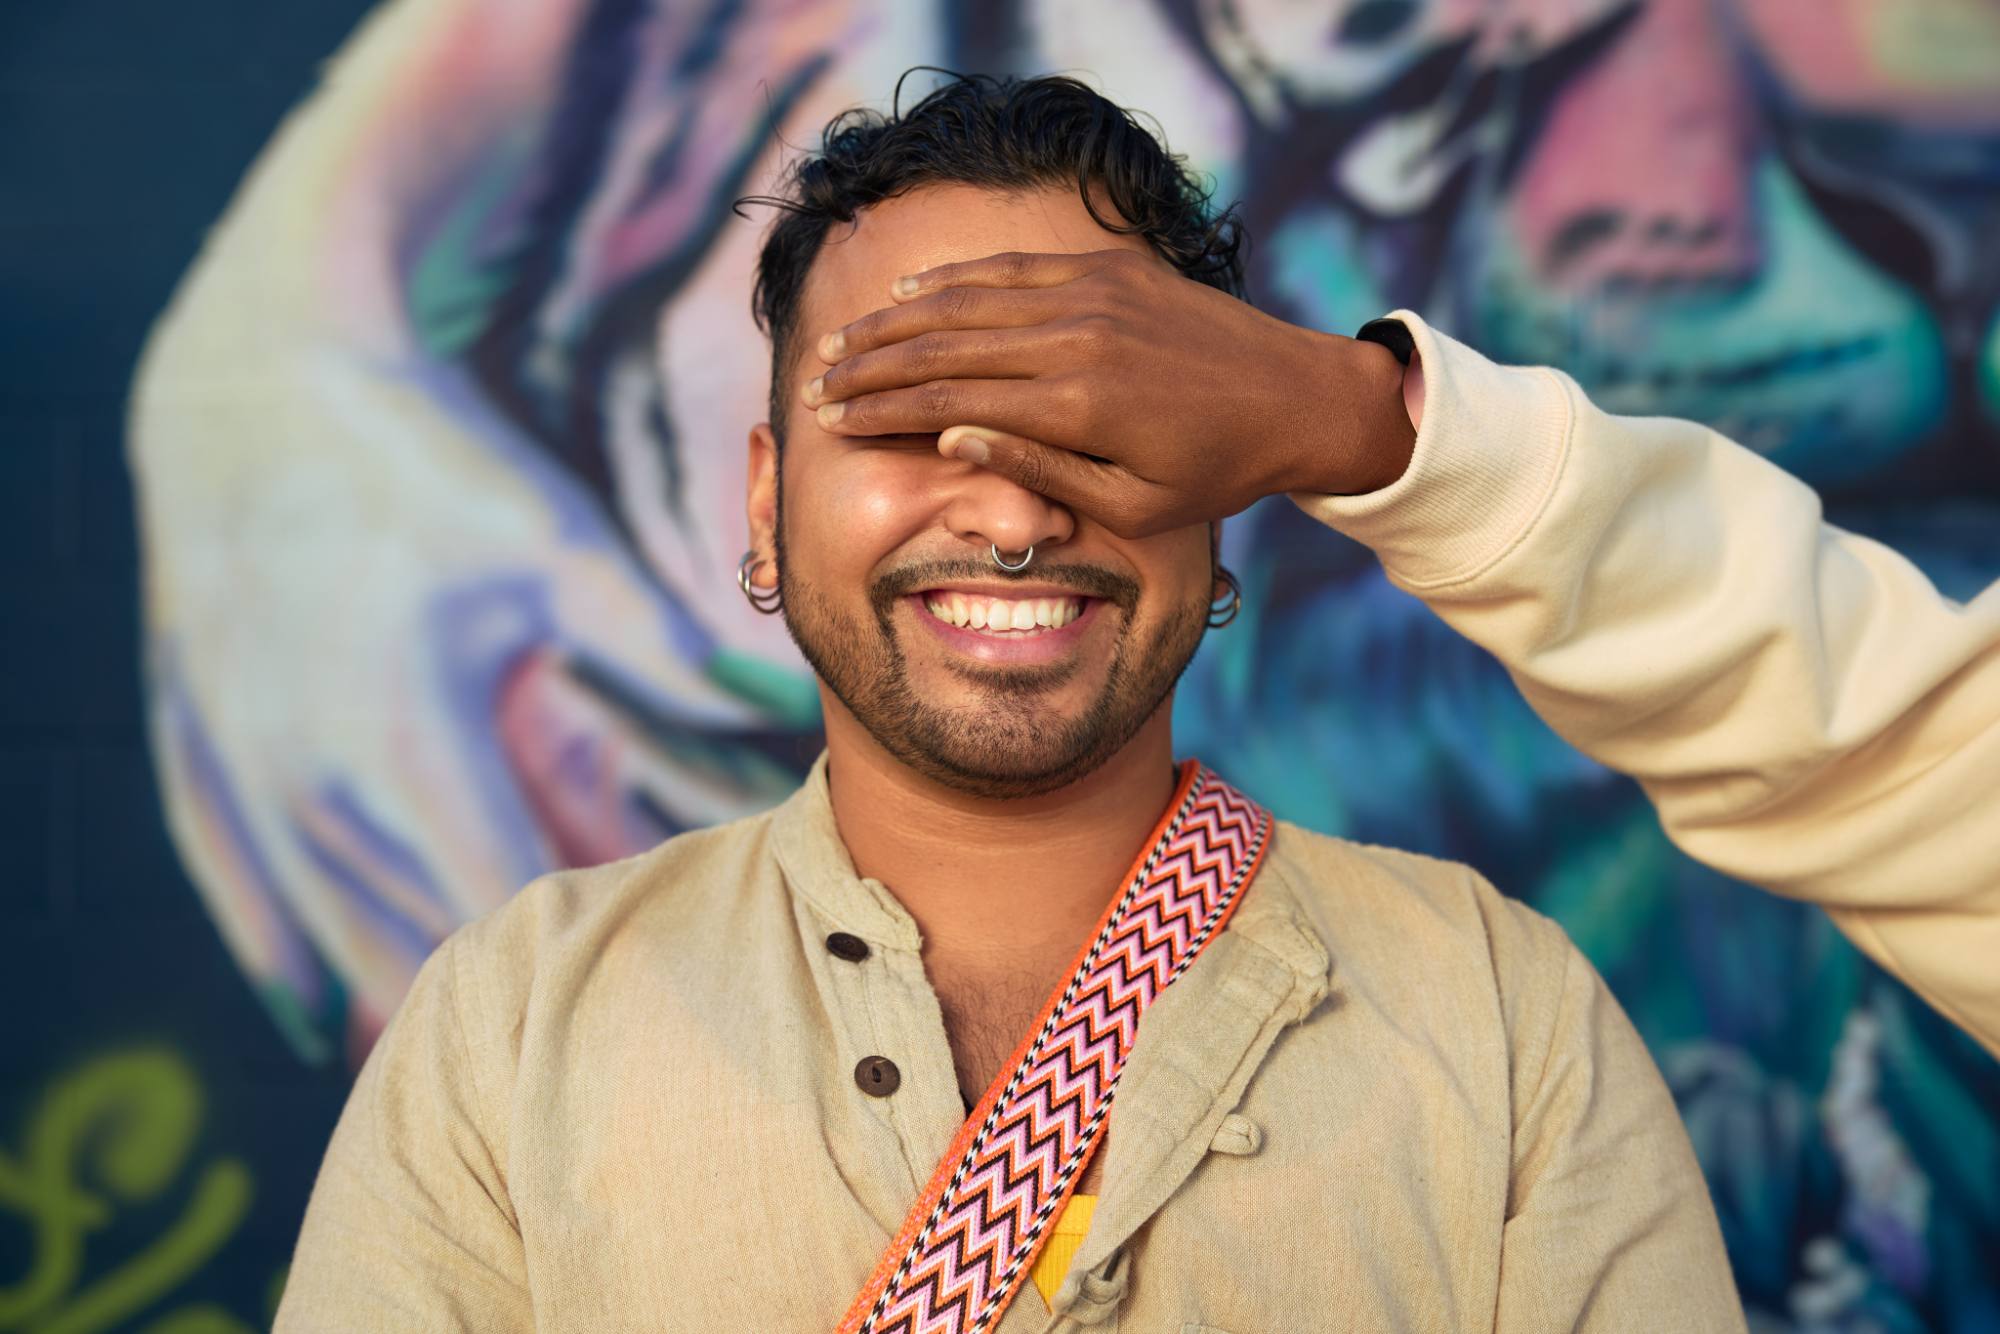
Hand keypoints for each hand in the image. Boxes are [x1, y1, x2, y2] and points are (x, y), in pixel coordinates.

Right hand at [803, 249, 1415, 537]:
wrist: (1297, 397)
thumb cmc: (1215, 471)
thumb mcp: (1130, 502)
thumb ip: (1037, 470)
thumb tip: (951, 442)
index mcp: (1076, 405)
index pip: (949, 402)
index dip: (882, 411)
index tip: (831, 419)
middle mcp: (1075, 338)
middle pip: (944, 347)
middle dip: (871, 368)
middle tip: (817, 384)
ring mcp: (1093, 293)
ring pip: (969, 302)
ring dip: (898, 322)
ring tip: (845, 342)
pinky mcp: (1112, 268)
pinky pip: (1016, 269)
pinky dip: (958, 280)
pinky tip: (914, 293)